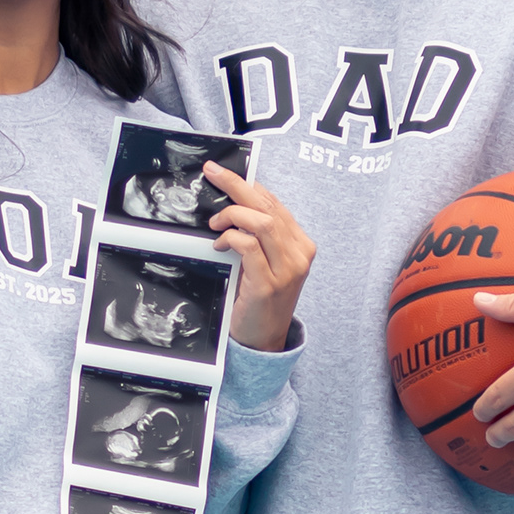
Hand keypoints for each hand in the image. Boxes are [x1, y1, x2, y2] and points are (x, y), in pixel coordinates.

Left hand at [204, 163, 315, 351]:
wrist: (264, 340)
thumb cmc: (261, 299)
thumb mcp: (266, 262)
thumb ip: (259, 236)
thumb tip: (235, 202)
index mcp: (301, 245)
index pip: (275, 204)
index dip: (249, 184)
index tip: (225, 173)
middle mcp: (299, 255)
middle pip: (268, 207)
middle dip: (237, 185)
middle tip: (213, 173)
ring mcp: (287, 270)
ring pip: (261, 223)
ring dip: (232, 215)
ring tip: (215, 223)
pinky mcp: (269, 285)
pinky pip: (249, 247)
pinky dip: (231, 238)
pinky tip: (220, 244)